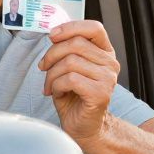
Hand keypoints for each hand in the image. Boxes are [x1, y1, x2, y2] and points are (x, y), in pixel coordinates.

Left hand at [38, 20, 120, 146]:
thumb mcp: (69, 67)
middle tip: (44, 68)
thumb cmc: (74, 96)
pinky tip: (58, 93)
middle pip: (75, 44)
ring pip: (70, 62)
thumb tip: (53, 33)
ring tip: (51, 85)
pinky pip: (70, 79)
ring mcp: (108, 79)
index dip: (71, 27)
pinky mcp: (100, 93)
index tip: (52, 35)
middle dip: (52, 55)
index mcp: (104, 53)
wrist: (83, 126)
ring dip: (52, 74)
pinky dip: (56, 86)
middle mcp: (110, 64)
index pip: (93, 28)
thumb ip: (66, 49)